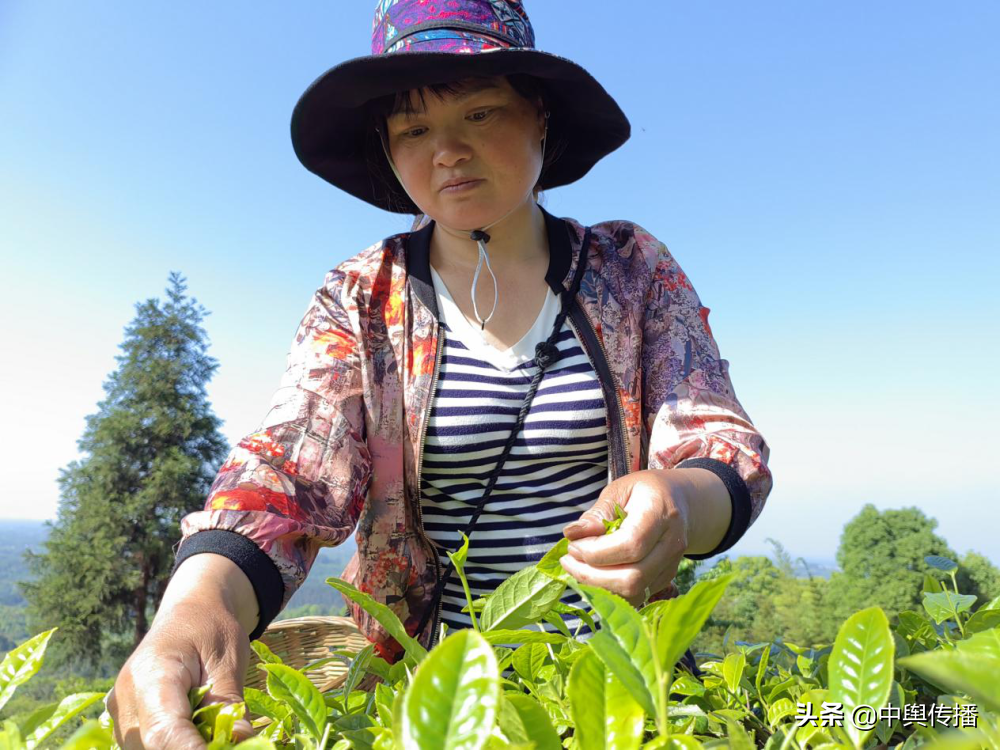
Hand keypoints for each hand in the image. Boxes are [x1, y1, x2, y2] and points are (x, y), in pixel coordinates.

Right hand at [107, 600, 253, 748]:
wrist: (188, 612)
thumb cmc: (211, 629)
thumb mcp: (229, 660)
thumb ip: (229, 703)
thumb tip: (239, 742)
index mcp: (152, 674)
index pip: (164, 731)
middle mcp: (125, 697)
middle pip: (153, 746)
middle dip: (191, 749)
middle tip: (228, 741)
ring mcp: (120, 711)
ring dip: (183, 747)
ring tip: (214, 736)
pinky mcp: (125, 721)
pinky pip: (146, 745)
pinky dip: (174, 744)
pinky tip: (197, 734)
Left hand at [559, 469, 691, 607]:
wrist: (680, 502)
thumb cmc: (644, 492)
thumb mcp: (618, 490)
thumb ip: (597, 513)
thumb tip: (572, 534)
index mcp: (660, 512)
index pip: (630, 545)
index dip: (596, 552)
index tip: (572, 545)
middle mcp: (672, 543)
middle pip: (633, 578)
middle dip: (592, 575)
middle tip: (568, 560)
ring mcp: (672, 565)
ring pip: (634, 593)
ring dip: (598, 587)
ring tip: (577, 567)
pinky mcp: (666, 579)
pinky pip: (636, 596)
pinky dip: (610, 591)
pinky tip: (594, 575)